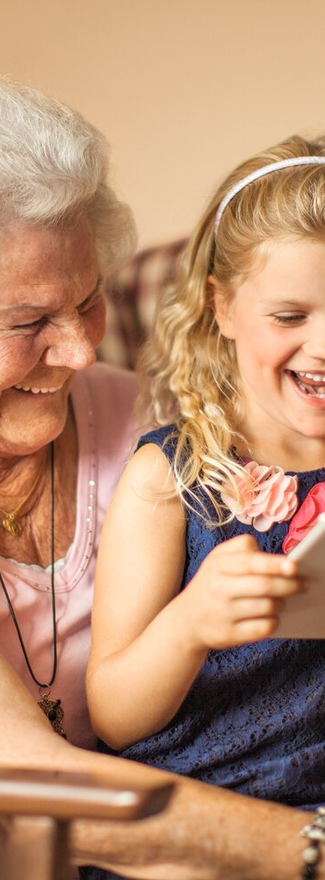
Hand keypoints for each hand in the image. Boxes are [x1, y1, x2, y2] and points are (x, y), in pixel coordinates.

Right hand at [181, 534, 305, 650]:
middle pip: (264, 586)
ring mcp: (223, 614)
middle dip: (289, 585)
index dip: (275, 564)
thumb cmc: (212, 583)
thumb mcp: (217, 558)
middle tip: (303, 584)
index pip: (251, 562)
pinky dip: (274, 622)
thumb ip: (241, 547)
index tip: (294, 565)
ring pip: (266, 607)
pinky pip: (262, 628)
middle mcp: (218, 589)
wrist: (187, 620)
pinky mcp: (229, 635)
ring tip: (285, 599)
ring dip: (282, 603)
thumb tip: (273, 555)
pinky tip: (274, 616)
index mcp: (217, 565)